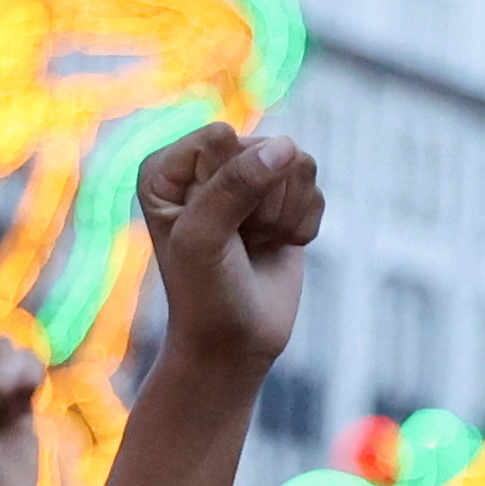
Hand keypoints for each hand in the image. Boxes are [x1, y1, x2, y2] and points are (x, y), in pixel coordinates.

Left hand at [135, 125, 320, 371]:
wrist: (235, 345)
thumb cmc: (205, 292)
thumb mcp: (205, 237)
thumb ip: (236, 185)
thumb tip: (288, 145)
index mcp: (168, 166)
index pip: (224, 140)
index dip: (232, 185)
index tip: (216, 229)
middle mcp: (207, 166)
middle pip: (266, 150)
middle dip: (264, 203)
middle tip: (243, 242)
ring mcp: (248, 182)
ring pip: (297, 167)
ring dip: (285, 216)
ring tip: (258, 244)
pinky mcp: (283, 203)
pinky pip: (315, 193)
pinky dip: (303, 226)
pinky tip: (277, 247)